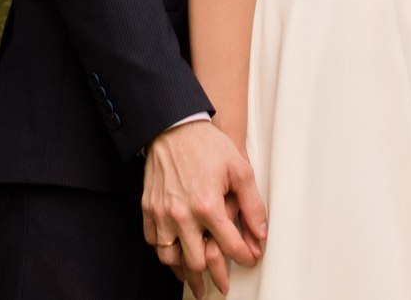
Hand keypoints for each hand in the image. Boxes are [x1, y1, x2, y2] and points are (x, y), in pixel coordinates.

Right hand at [141, 118, 266, 295]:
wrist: (173, 127)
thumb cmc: (207, 145)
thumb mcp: (240, 169)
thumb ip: (252, 204)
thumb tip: (261, 233)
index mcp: (207, 206)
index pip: (230, 246)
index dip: (244, 257)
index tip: (249, 259)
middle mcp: (182, 215)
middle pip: (197, 262)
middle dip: (213, 277)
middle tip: (222, 284)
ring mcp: (162, 214)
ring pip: (171, 259)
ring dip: (186, 271)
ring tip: (197, 280)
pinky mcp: (148, 209)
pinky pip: (154, 243)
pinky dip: (166, 253)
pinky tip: (176, 256)